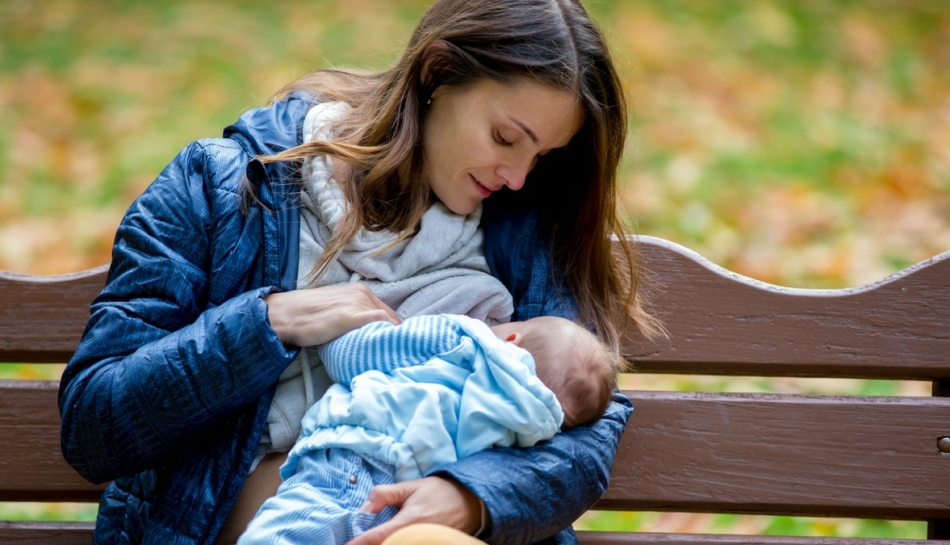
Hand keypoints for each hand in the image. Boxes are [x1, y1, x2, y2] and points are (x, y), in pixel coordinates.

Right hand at [265, 283, 399, 346]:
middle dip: (395, 336)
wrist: (284, 314)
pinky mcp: (350, 316)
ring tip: (392, 356)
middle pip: (391, 319)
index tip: (395, 345)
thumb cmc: (306, 314)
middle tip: (395, 354)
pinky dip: (387, 334)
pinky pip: (379, 322)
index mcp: (360, 290)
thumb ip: (352, 315)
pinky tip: (388, 348)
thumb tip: (365, 332)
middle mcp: (362, 294)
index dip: (393, 330)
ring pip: (388, 322)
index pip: (388, 313)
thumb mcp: (335, 308)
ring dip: (391, 339)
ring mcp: (357, 304)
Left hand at [346, 476, 482, 544]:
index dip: (358, 543)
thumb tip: (364, 507)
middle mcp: (414, 538)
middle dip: (370, 544)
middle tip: (358, 541)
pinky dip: (395, 543)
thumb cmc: (440, 492)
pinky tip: (390, 540)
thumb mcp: (410, 486)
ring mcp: (423, 544)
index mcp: (408, 522)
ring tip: (373, 539)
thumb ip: (385, 494)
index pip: (376, 538)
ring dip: (383, 544)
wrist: (471, 502)